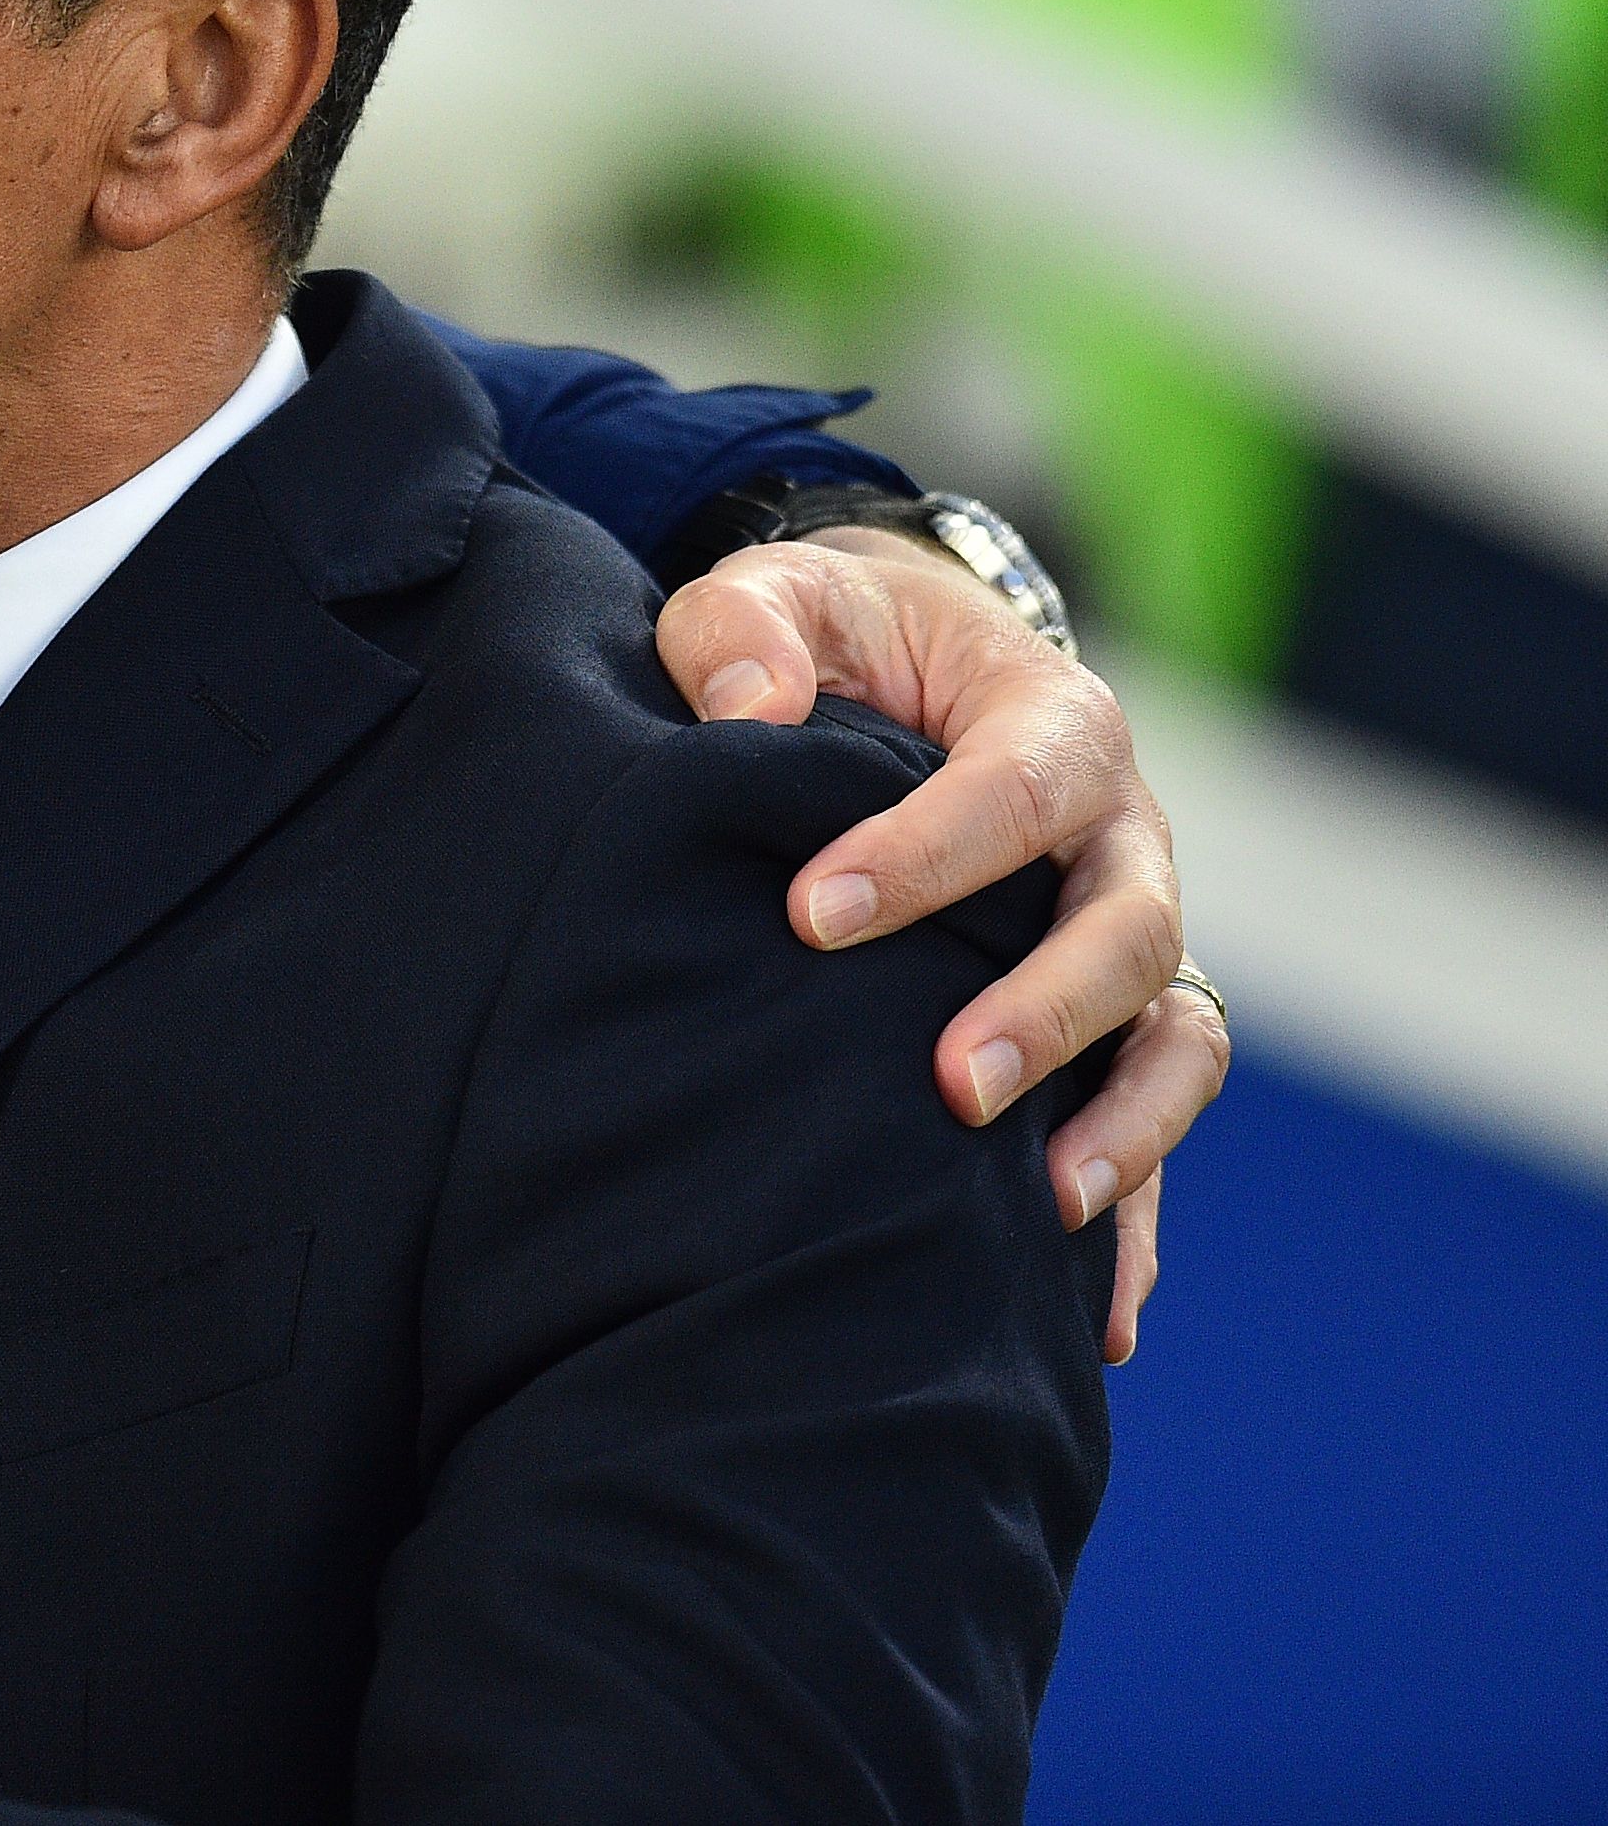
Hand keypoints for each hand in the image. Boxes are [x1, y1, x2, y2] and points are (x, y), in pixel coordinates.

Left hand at [658, 529, 1226, 1364]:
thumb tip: (744, 711)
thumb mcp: (777, 599)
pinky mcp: (1108, 1021)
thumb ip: (748, 633)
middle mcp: (1119, 835)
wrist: (897, 673)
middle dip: (1048, 1011)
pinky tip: (1094, 1319)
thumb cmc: (828, 638)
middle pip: (1128, 929)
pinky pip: (1150, 1118)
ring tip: (1041, 1207)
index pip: (1015, 787)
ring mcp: (1125, 935)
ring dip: (1126, 1126)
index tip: (812, 914)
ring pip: (1175, 1037)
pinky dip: (1135, 1213)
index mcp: (1050, 718)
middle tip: (949, 1085)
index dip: (927, 851)